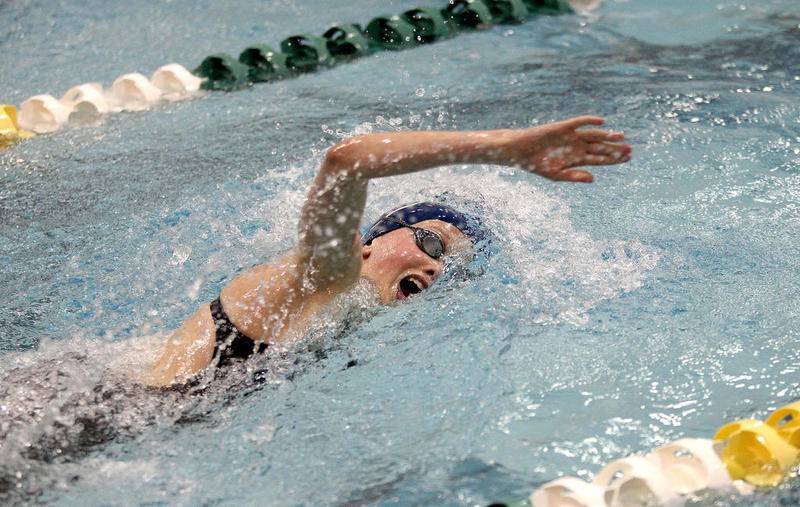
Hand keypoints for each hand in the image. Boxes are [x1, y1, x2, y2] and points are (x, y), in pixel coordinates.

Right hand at [503, 116, 631, 182]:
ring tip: (621, 135)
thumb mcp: (556, 175)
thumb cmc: (536, 165)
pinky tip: (602, 122)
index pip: (599, 158)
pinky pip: (579, 122)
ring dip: (607, 135)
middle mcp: (577, 146)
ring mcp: (571, 136)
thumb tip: (593, 179)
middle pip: (600, 147)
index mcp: (576, 159)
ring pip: (593, 135)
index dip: (613, 159)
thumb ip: (575, 176)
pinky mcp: (563, 127)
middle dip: (614, 148)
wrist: (520, 152)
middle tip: (630, 150)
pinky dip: (590, 121)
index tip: (627, 158)